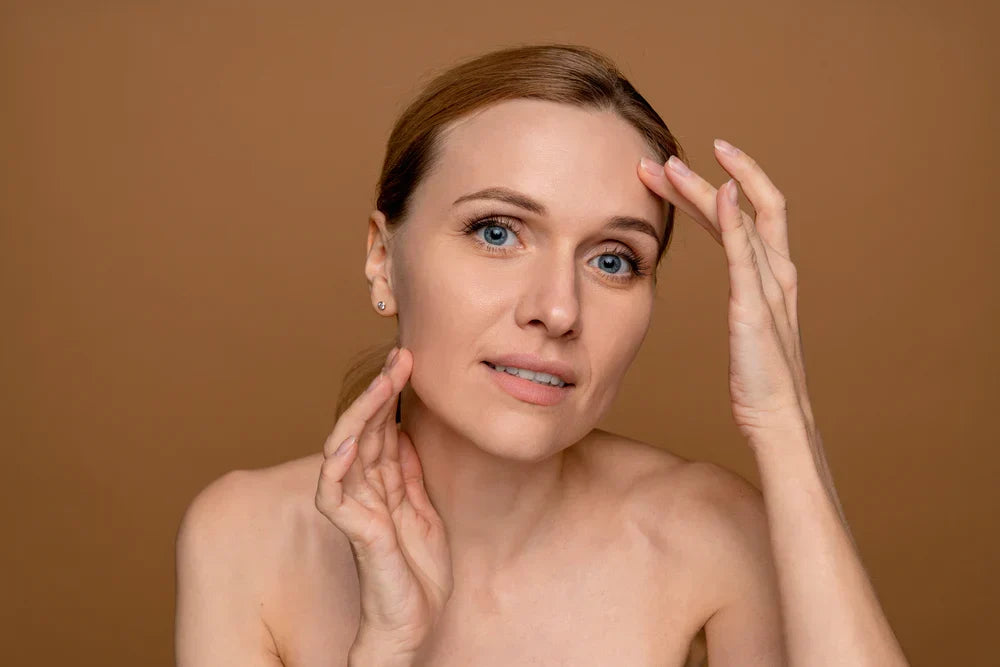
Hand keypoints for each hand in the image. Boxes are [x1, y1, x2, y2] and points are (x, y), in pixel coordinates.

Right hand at [315, 346, 452, 656]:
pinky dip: (337, 465)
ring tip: (383, 381)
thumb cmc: (417, 573)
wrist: (414, 623)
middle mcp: (365, 490)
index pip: (380, 427)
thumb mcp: (423, 511)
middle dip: (380, 391)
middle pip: (363, 430)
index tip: (409, 359)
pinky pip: (334, 494)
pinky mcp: (356, 531)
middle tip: (401, 356)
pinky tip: (351, 439)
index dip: (391, 393)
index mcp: (382, 484)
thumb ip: (409, 475)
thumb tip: (405, 432)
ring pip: (345, 450)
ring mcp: (357, 509)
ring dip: (363, 413)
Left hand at [637, 140, 814, 449]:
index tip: (679, 170)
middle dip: (700, 178)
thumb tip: (732, 290)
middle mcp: (777, 271)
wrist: (779, 419)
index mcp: (774, 276)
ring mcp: (770, 286)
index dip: (718, 185)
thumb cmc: (759, 381)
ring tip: (667, 166)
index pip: (748, 213)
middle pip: (743, 205)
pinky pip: (746, 252)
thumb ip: (743, 300)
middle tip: (658, 159)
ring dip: (703, 187)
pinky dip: (735, 218)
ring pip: (739, 219)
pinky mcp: (756, 306)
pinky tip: (721, 190)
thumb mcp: (748, 329)